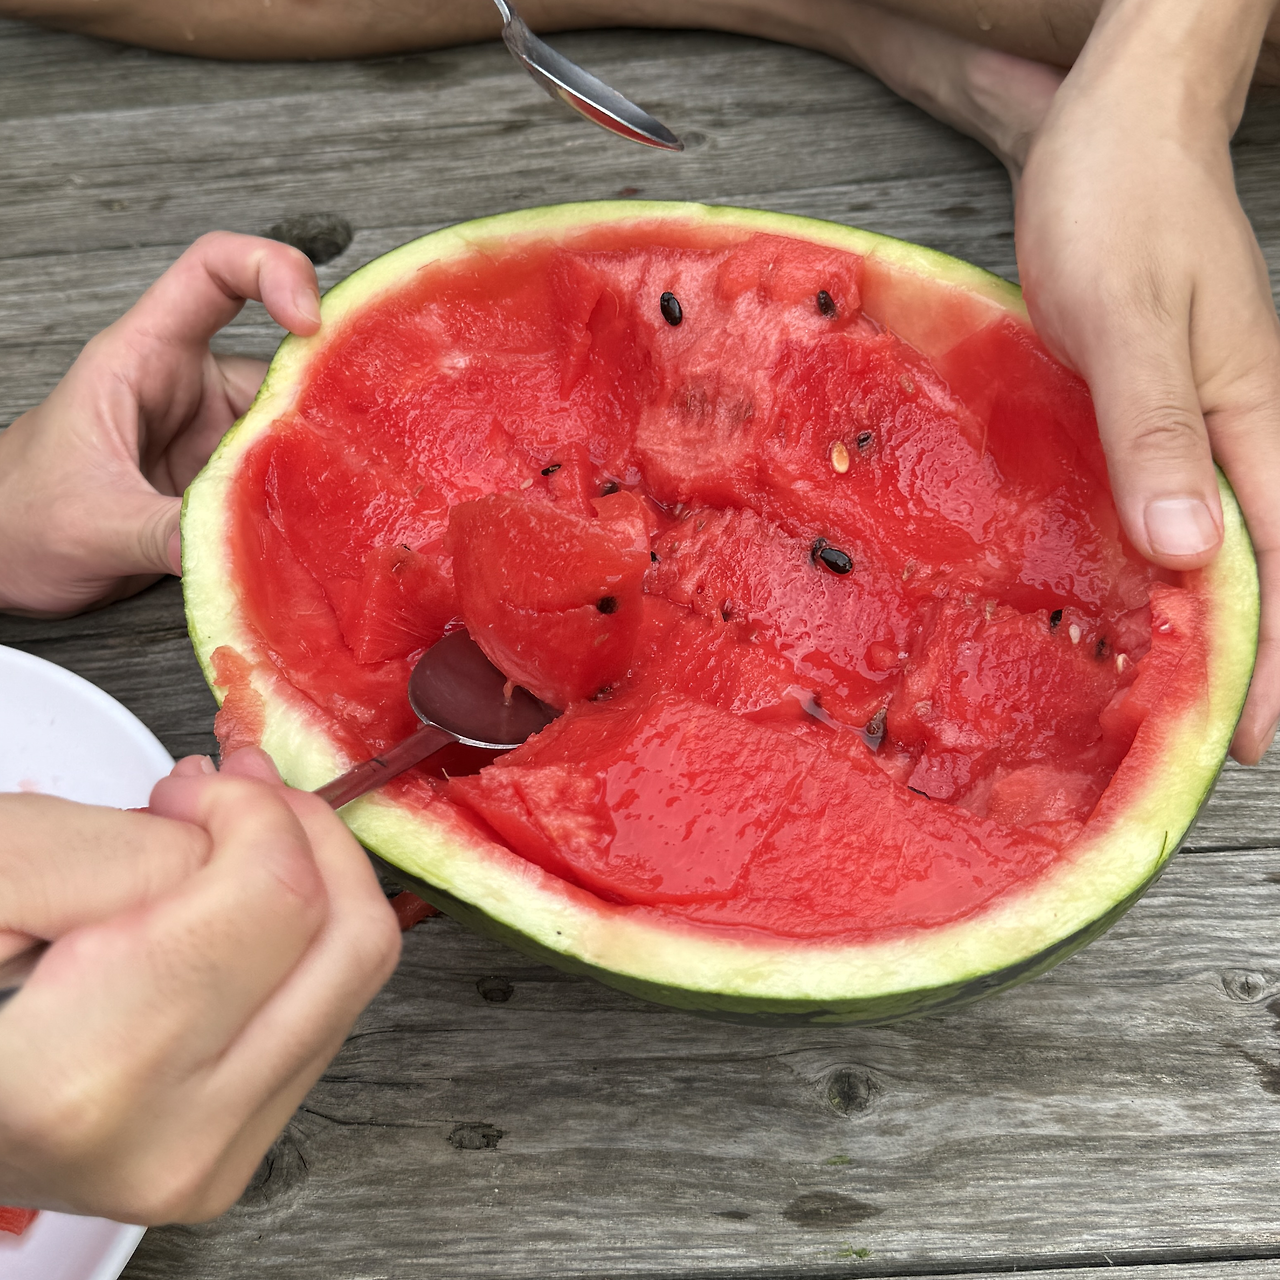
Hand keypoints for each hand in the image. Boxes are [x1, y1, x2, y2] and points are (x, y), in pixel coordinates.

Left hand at [0, 232, 320, 616]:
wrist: (1, 560)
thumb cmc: (20, 515)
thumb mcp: (92, 523)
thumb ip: (166, 534)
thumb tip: (239, 552)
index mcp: (144, 358)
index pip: (214, 273)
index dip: (270, 271)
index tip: (309, 320)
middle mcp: (188, 388)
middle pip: (278, 362)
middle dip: (322, 393)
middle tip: (362, 437)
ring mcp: (213, 438)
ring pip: (290, 426)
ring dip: (320, 457)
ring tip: (348, 493)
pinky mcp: (225, 483)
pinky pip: (282, 477)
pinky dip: (308, 498)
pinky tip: (329, 522)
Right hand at [0, 749, 399, 1222]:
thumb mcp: (2, 877)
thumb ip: (138, 846)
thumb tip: (252, 828)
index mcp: (94, 1076)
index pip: (275, 900)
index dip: (251, 811)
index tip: (198, 789)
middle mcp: (177, 1143)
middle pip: (349, 940)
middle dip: (305, 835)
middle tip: (237, 790)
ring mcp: (214, 1159)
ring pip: (353, 976)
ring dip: (309, 878)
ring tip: (227, 833)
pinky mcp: (235, 1150)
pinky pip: (323, 1014)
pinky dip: (294, 936)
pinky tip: (228, 899)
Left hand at [1015, 0, 1279, 762]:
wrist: (1116, 129)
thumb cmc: (1120, 209)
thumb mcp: (1126, 322)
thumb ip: (1153, 433)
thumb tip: (1190, 554)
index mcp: (1253, 418)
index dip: (1275, 657)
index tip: (1254, 739)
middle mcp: (1241, 429)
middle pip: (1266, 565)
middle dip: (1251, 656)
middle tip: (1210, 737)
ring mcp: (1204, 417)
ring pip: (1225, 539)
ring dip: (1210, 618)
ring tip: (1174, 693)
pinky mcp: (1160, 406)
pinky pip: (1177, 499)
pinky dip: (1165, 559)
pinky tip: (1135, 590)